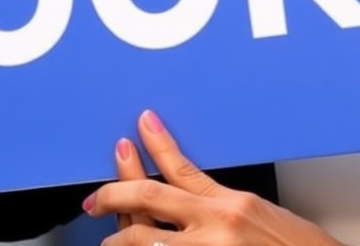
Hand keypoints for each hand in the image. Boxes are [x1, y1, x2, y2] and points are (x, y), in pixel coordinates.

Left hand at [85, 110, 340, 245]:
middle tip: (94, 197)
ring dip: (117, 239)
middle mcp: (216, 227)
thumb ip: (226, 210)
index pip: (180, 166)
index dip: (155, 144)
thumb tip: (192, 203)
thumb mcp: (265, 218)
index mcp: (232, 205)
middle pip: (148, 199)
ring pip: (142, 239)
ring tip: (106, 241)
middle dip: (114, 193)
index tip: (140, 125)